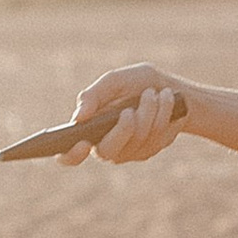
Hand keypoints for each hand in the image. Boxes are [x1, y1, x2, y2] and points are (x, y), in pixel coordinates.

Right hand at [61, 65, 185, 164]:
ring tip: (152, 93)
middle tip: (130, 109)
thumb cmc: (135, 83)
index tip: (82, 144)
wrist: (169, 88)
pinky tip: (166, 99)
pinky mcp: (150, 150)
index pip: (68, 156)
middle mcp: (105, 146)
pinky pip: (156, 138)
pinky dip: (163, 114)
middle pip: (108, 151)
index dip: (70, 155)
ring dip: (148, 112)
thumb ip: (93, 95)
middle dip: (123, 128)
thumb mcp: (114, 81)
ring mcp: (128, 152)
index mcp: (87, 130)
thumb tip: (78, 118)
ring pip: (137, 141)